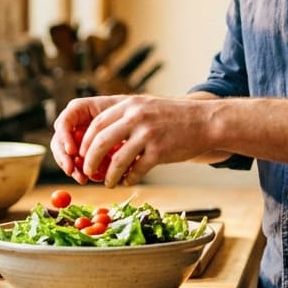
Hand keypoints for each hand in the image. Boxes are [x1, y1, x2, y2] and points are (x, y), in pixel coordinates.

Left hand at [54, 94, 215, 186]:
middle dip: (89, 160)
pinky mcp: (160, 151)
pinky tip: (127, 181)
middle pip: (100, 141)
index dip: (85, 142)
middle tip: (87, 172)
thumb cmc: (174, 117)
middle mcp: (136, 117)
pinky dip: (128, 179)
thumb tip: (99, 137)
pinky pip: (136, 170)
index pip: (96, 124)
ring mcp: (148, 134)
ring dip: (108, 176)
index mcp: (129, 105)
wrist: (206, 122)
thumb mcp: (147, 107)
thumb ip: (125, 117)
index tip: (81, 155)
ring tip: (107, 183)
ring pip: (116, 160)